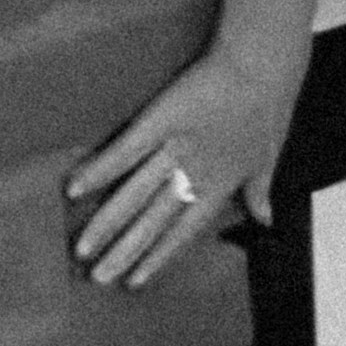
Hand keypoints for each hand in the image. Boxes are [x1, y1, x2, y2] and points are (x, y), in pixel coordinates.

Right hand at [66, 48, 299, 290]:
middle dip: (124, 250)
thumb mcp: (270, 156)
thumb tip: (266, 221)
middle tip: (95, 278)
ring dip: (108, 223)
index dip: (159, 256)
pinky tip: (76, 188)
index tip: (133, 282)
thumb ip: (260, 191)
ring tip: (82, 248)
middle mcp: (195, 172)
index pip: (183, 230)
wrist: (262, 62)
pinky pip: (127, 149)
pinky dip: (101, 168)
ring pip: (136, 193)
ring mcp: (176, 147)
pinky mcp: (161, 119)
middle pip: (154, 219)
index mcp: (219, 185)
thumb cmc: (268, 107)